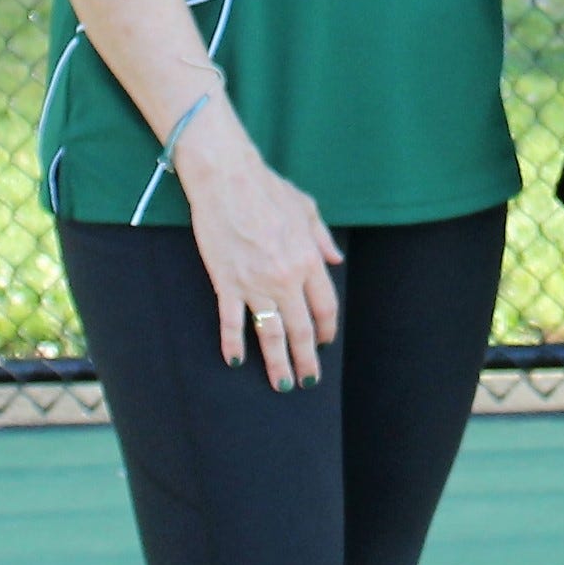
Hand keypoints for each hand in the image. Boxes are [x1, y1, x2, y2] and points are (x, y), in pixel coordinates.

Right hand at [173, 112, 340, 388]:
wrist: (228, 180)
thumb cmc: (268, 189)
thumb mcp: (307, 209)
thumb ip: (322, 239)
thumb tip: (336, 261)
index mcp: (308, 260)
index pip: (324, 307)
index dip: (326, 330)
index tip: (324, 343)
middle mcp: (286, 278)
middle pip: (301, 328)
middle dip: (306, 358)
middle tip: (308, 381)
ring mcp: (256, 283)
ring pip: (270, 333)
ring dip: (277, 362)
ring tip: (283, 384)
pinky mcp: (227, 282)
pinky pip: (232, 321)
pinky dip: (233, 343)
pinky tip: (236, 361)